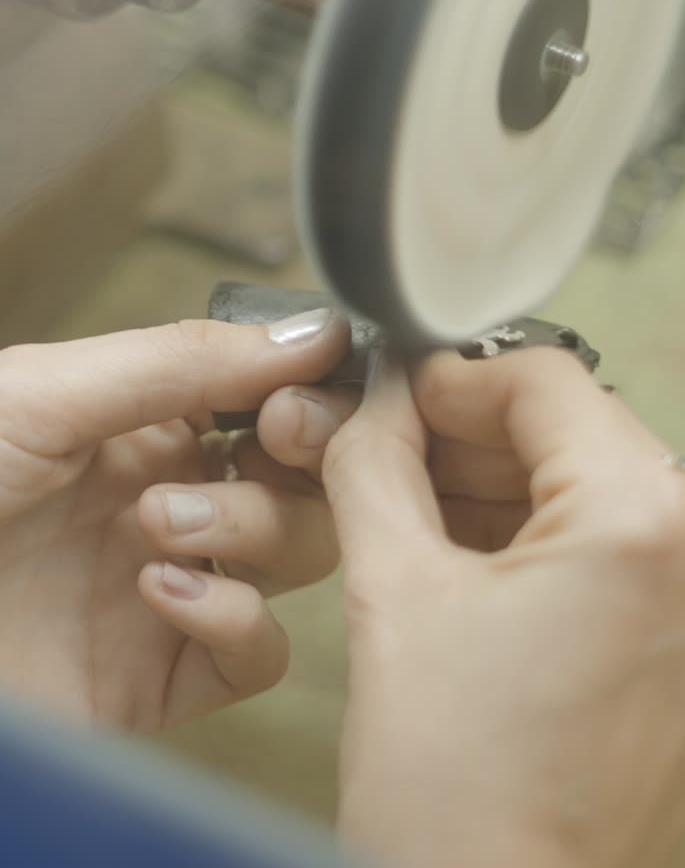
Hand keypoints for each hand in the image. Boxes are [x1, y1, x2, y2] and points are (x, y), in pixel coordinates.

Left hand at [0, 310, 347, 729]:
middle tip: (270, 439)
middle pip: (305, 476)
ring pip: (296, 554)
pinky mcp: (161, 678)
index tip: (303, 388)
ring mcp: (171, 586)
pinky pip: (254, 655)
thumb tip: (314, 333)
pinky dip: (233, 621)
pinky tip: (160, 595)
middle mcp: (171, 497)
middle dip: (305, 456)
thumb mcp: (43, 394)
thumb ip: (179, 362)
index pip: (272, 394)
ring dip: (253, 529)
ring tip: (159, 525)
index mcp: (145, 421)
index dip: (308, 387)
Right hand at [284, 349, 684, 867]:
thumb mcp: (392, 595)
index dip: (451, 380)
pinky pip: (626, 562)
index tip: (396, 398)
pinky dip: (550, 549)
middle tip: (392, 453)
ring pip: (600, 497)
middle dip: (474, 439)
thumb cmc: (457, 801)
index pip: (544, 382)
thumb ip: (374, 464)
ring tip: (419, 513)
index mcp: (644, 523)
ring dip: (507, 492)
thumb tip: (372, 402)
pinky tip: (472, 566)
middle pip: (577, 435)